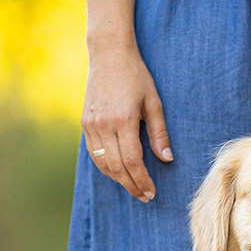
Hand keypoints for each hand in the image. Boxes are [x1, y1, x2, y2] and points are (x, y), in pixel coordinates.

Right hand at [82, 44, 172, 200]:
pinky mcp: (84, 122)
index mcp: (123, 120)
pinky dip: (105, 167)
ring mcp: (91, 124)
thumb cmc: (136, 76)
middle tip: (145, 196)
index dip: (142, 180)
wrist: (109, 54)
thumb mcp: (154, 102)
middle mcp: (104, 125)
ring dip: (118, 179)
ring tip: (133, 187)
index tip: (152, 191)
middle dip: (132, 185)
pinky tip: (117, 172)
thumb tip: (166, 159)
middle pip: (117, 167)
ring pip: (102, 163)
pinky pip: (93, 153)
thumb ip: (159, 133)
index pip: (132, 161)